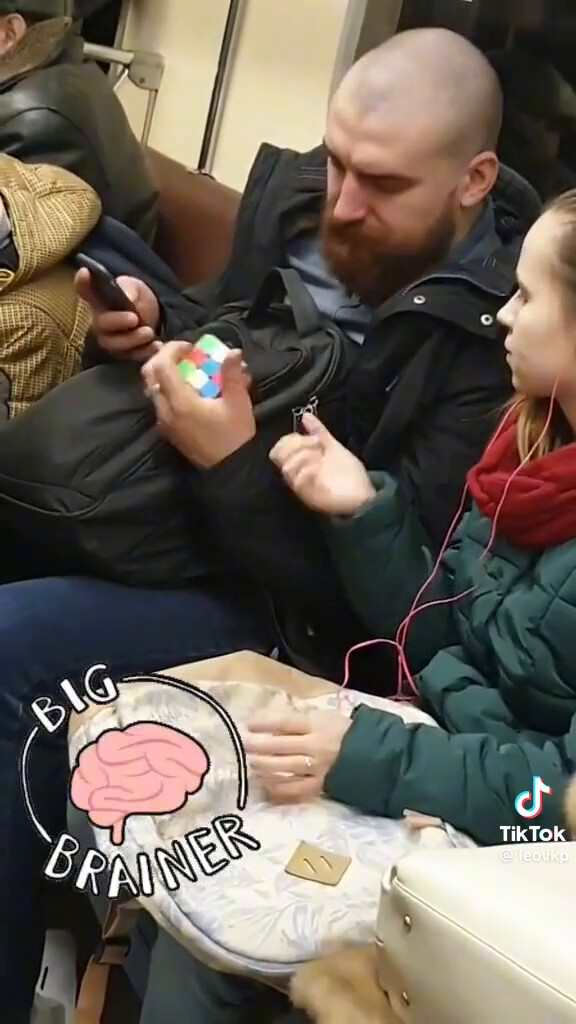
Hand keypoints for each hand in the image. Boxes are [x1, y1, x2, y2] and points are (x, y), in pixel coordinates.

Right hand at [75, 269, 159, 361]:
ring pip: (113, 345)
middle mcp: (100, 321)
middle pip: (100, 324)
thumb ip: (129, 290)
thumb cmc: (136, 299)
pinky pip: (130, 357)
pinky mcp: (123, 355)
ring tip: (149, 332)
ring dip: (132, 339)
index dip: (82, 283)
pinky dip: (144, 353)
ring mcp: (110, 340)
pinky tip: (156, 346)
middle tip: (135, 318)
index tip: (85, 272)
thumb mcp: (135, 288)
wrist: (155, 318)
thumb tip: (128, 298)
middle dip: (116, 321)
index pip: (85, 290)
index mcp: (99, 300)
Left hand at [141, 340, 255, 467]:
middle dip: (164, 359)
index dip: (172, 349)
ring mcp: (163, 422)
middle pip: (150, 375)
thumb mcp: (238, 402)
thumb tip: (233, 352)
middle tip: (184, 355)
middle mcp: (165, 411)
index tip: (190, 347)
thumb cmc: (235, 436)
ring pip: (153, 388)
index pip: (162, 365)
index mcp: (180, 402)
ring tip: (188, 370)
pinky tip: (189, 390)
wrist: (229, 470)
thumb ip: (232, 374)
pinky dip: (169, 388)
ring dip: (166, 373)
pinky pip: (160, 402)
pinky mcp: (167, 430)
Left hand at [243, 710, 351, 802]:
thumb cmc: (346, 732)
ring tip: (250, 763)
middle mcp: (315, 746)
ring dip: (263, 765)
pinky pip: (294, 789)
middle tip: (242, 744)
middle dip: (257, 745)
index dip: (265, 723)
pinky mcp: (320, 786)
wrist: (376, 755)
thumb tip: (273, 728)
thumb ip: (302, 722)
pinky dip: (278, 787)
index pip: (286, 722)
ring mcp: (317, 768)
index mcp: (318, 725)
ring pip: (284, 768)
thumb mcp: (326, 718)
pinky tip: (266, 783)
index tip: (248, 723)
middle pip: (280, 746)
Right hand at [270, 413, 375, 515]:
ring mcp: (302, 486)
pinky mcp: (308, 497)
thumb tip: (305, 415)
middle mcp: (297, 474)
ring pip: (288, 467)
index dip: (292, 439)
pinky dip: (309, 470)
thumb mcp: (333, 446)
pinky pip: (299, 481)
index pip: (280, 447)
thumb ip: (318, 431)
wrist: (363, 495)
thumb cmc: (348, 473)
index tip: (314, 438)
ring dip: (305, 457)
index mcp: (300, 462)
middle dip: (298, 445)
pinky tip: (321, 469)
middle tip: (317, 446)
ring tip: (320, 459)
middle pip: (279, 455)